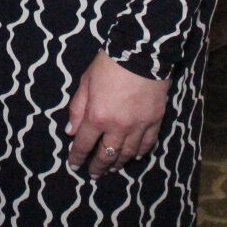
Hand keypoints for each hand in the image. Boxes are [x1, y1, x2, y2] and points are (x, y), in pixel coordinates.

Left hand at [67, 51, 169, 177]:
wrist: (142, 52)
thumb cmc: (109, 65)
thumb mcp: (85, 82)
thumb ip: (77, 108)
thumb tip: (71, 131)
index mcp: (97, 117)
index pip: (83, 144)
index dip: (77, 157)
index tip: (75, 166)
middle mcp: (117, 127)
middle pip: (106, 154)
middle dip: (98, 166)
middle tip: (94, 174)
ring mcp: (138, 125)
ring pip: (128, 153)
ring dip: (119, 163)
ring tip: (113, 168)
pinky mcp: (155, 120)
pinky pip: (148, 143)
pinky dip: (141, 152)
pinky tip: (136, 156)